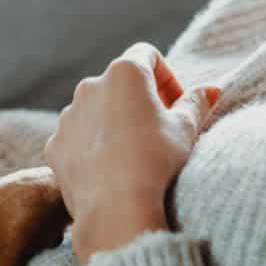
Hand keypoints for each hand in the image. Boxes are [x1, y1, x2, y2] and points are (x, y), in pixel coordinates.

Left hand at [44, 43, 219, 265]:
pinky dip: (92, 146)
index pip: (147, 56)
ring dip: (114, 122)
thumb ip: (197, 103)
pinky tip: (110, 170)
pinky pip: (77, 137)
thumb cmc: (155, 162)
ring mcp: (68, 116)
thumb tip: (211, 90)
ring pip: (95, 110)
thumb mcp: (186, 130)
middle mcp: (90, 86)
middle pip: (119, 82)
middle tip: (159, 130)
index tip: (176, 105)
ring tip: (134, 154)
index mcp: (124, 72)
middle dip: (139, 100)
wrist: (115, 208)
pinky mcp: (55, 144)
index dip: (166, 77)